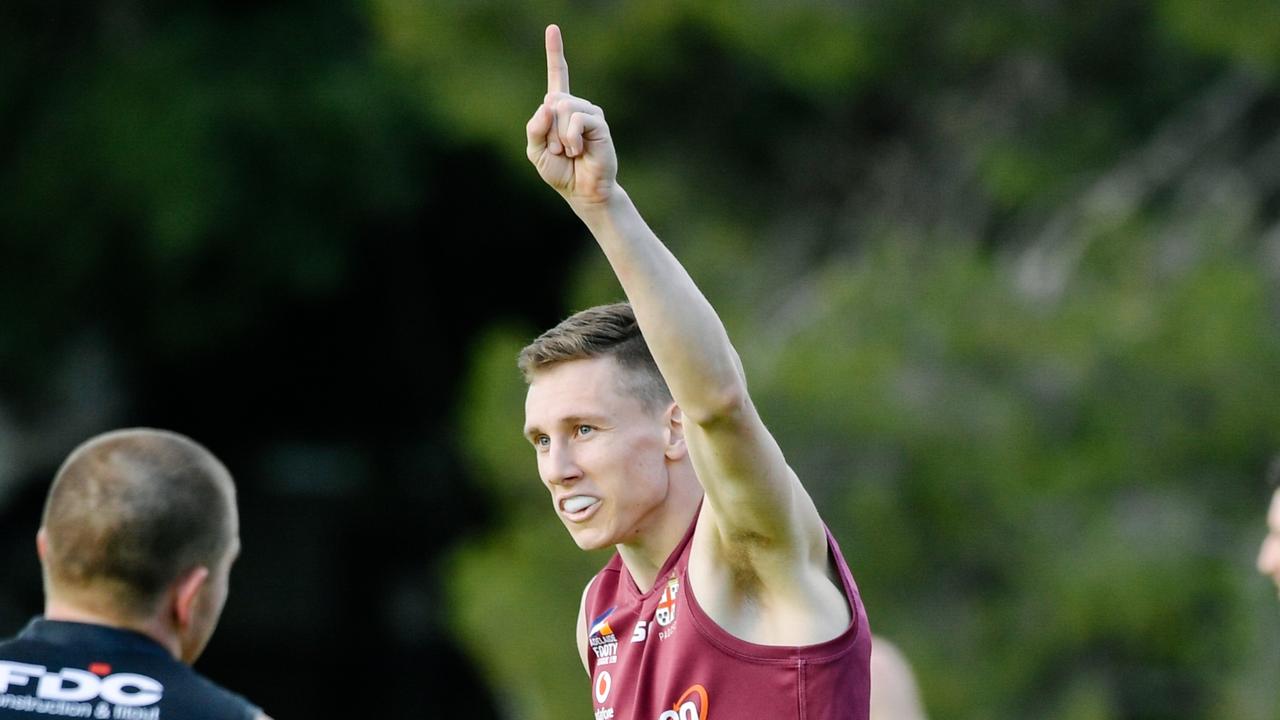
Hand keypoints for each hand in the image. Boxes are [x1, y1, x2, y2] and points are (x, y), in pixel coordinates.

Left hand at [525, 25, 617, 207]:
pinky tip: (579, 151)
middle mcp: (575, 106)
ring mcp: (589, 113)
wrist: (583, 192)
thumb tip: (549, 103)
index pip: (557, 76)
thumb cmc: (561, 172)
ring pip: (562, 109)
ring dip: (559, 137)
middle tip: (560, 150)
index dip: (555, 53)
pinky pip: (576, 120)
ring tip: (570, 152)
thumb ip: (534, 128)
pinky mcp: (599, 123)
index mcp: (559, 110)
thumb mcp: (535, 151)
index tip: (553, 28)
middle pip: (551, 101)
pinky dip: (571, 139)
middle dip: (548, 131)